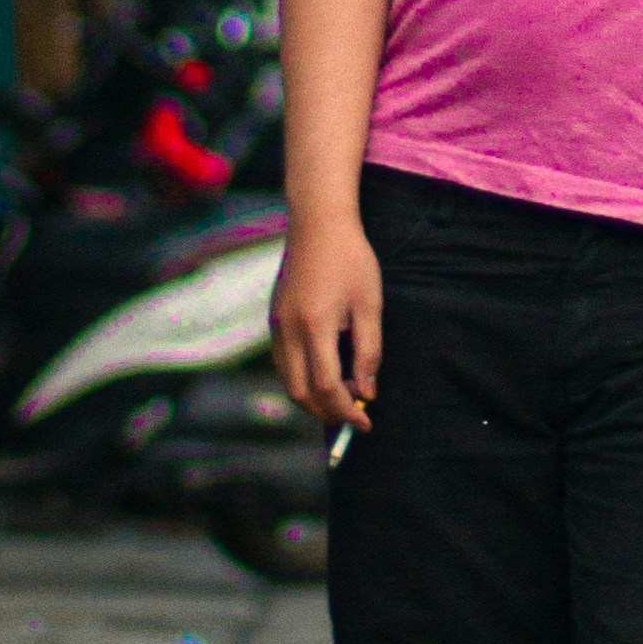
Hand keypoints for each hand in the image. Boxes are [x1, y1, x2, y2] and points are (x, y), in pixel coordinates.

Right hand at [271, 208, 382, 427]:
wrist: (317, 222)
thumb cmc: (350, 259)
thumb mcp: (369, 304)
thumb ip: (369, 351)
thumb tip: (367, 391)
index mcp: (315, 326)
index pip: (326, 386)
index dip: (346, 410)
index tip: (365, 421)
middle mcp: (288, 330)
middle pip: (299, 393)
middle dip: (326, 412)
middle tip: (353, 416)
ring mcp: (276, 325)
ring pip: (287, 380)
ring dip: (312, 398)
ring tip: (342, 399)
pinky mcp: (273, 319)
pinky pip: (283, 363)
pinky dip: (301, 379)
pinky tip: (324, 374)